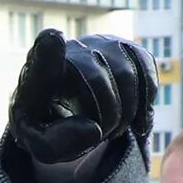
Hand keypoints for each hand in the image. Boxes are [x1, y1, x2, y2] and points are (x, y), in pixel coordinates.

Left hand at [10, 30, 155, 163]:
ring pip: (125, 74)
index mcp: (37, 73)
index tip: (52, 38)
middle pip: (96, 79)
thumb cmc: (48, 126)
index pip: (42, 53)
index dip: (49, 47)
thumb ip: (52, 145)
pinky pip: (145, 69)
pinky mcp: (126, 46)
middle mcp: (69, 49)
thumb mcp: (38, 143)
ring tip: (114, 130)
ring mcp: (100, 43)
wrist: (68, 110)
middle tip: (105, 136)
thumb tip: (93, 129)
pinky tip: (136, 122)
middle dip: (107, 116)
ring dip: (127, 112)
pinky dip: (146, 101)